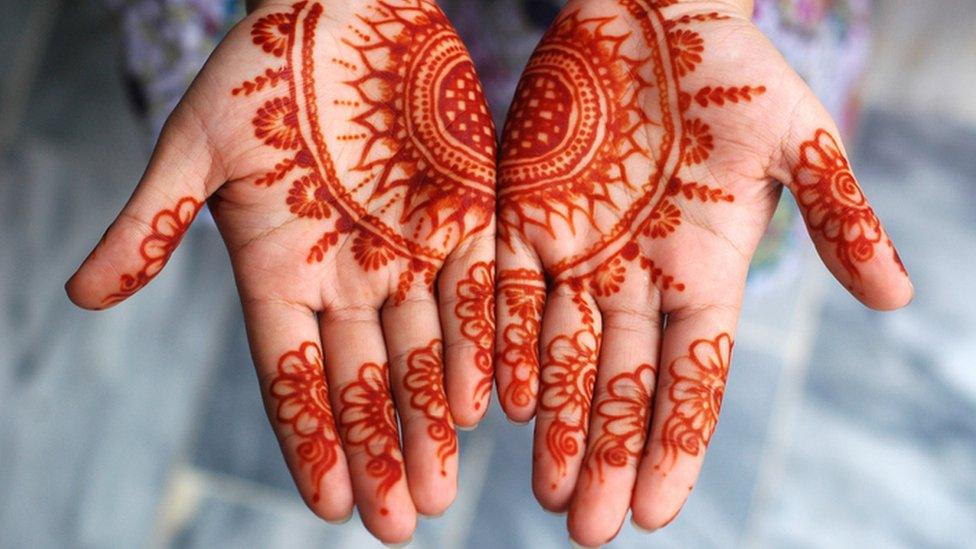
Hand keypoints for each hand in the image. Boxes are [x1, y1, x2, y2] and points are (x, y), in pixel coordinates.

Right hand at [66, 0, 495, 542]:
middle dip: (381, 450)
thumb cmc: (258, 68)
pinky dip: (481, 347)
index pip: (293, 373)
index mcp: (279, 270)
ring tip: (440, 489)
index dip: (311, 436)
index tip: (328, 504)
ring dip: (433, 421)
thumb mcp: (197, 145)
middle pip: (365, 380)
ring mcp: (408, 252)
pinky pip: (477, 293)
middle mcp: (347, 276)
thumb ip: (153, 222)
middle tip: (399, 522)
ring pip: (425, 353)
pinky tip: (485, 406)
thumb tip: (79, 298)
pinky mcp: (464, 217)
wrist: (342, 8)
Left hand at [494, 0, 911, 544]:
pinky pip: (513, 294)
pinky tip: (501, 401)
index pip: (693, 381)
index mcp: (706, 274)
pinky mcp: (525, 218)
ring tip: (544, 490)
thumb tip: (897, 298)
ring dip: (554, 422)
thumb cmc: (733, 72)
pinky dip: (509, 345)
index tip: (655, 514)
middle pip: (621, 385)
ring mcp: (579, 253)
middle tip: (586, 529)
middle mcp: (639, 279)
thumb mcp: (797, 139)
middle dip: (605, 457)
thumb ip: (836, 216)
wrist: (650, 14)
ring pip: (563, 355)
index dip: (674, 447)